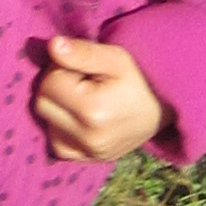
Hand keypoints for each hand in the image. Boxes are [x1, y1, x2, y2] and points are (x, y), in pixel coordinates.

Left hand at [36, 34, 165, 164]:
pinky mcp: (86, 160)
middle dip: (56, 87)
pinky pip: (56, 142)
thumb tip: (52, 46)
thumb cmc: (139, 79)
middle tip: (82, 81)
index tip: (83, 68)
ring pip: (46, 122)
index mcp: (94, 110)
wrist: (162, 111)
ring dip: (58, 107)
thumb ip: (83, 52)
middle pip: (42, 104)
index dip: (61, 68)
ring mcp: (87, 153)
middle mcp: (88, 138)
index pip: (49, 82)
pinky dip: (62, 127)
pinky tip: (81, 117)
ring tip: (85, 98)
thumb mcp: (116, 58)